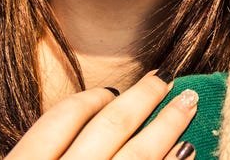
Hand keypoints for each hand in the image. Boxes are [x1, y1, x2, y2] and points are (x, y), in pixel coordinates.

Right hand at [6, 71, 197, 159]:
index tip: (111, 90)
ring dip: (169, 124)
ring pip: (140, 154)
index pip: (59, 120)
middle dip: (142, 97)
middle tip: (164, 76)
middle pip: (109, 127)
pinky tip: (188, 149)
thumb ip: (41, 151)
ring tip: (188, 101)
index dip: (89, 100)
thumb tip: (90, 116)